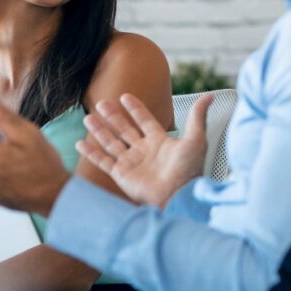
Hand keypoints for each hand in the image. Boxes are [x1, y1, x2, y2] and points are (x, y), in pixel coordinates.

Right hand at [76, 92, 209, 208]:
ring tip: (88, 118)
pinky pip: (103, 161)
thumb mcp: (196, 139)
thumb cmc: (188, 171)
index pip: (145, 120)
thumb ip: (197, 117)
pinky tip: (80, 144)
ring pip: (111, 142)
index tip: (125, 97)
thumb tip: (210, 95)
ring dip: (99, 131)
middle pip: (124, 129)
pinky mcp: (121, 175)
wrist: (178, 196)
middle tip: (101, 102)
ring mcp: (131, 163)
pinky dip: (91, 153)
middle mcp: (143, 151)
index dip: (136, 109)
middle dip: (113, 117)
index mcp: (159, 142)